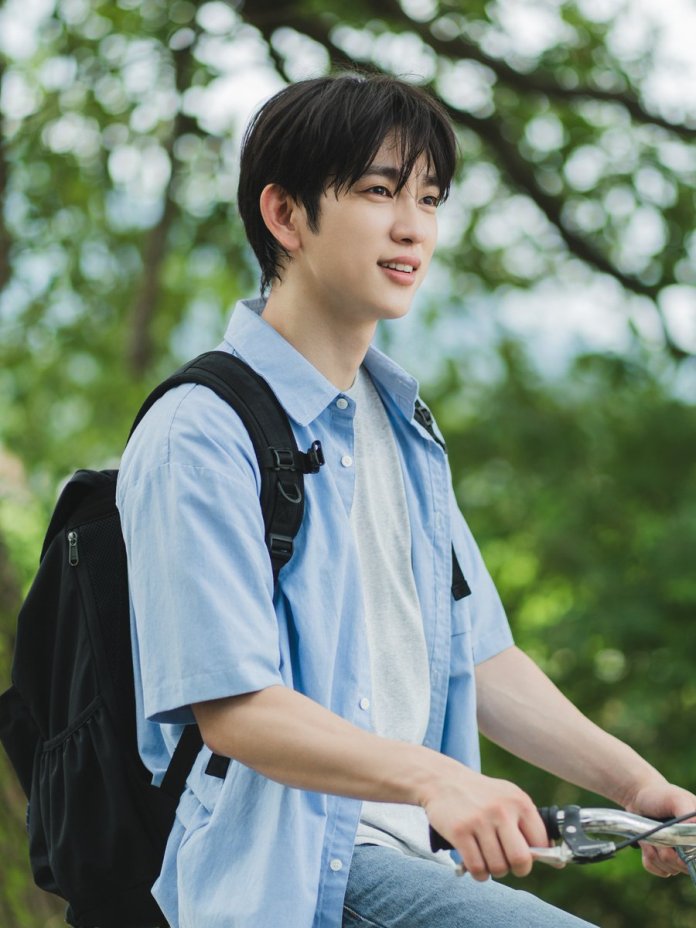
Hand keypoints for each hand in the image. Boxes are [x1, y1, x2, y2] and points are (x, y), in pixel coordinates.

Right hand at [422, 769, 548, 880]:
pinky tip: (475, 863)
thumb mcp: (508, 798)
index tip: (525, 856)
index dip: (535, 857)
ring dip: (494, 870)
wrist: (443, 780)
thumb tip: (557, 863)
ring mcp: (479, 820)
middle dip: (517, 869)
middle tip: (508, 863)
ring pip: (498, 867)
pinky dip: (478, 873)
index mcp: (519, 802)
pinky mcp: (459, 831)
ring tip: (488, 858)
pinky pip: (477, 868)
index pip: (541, 843)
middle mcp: (501, 810)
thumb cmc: (481, 795)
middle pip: (521, 861)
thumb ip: (530, 826)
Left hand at [624, 780, 695, 877]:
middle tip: (659, 833)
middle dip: (667, 851)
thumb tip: (695, 832)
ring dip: (656, 852)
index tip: (674, 843)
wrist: (639, 797)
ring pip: (670, 869)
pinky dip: (649, 858)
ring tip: (652, 834)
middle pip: (685, 866)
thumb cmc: (660, 795)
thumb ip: (688, 815)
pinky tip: (648, 843)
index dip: (686, 854)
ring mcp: (680, 856)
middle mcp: (694, 847)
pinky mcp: (665, 861)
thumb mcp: (676, 799)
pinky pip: (658, 870)